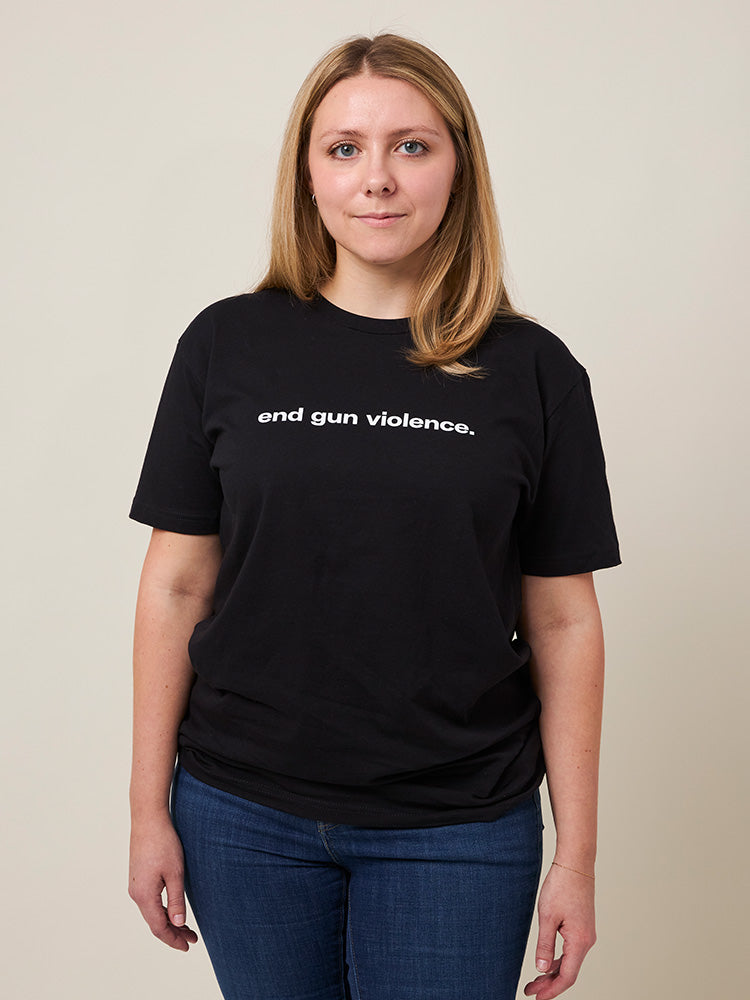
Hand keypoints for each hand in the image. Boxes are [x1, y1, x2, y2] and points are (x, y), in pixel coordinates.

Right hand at [128, 812, 198, 950]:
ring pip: (152, 912)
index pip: (159, 927)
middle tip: (192, 939)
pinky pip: (149, 901)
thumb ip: (176, 900)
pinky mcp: (138, 877)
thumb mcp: (175, 873)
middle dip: (173, 932)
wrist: (148, 819)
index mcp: (144, 895)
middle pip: (154, 922)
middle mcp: (136, 894)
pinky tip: (173, 909)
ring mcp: (135, 885)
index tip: (187, 946)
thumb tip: (178, 923)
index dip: (173, 939)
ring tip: (186, 927)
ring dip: (168, 921)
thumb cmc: (163, 843)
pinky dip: (162, 910)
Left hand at [523, 861, 595, 998]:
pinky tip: (546, 960)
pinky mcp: (582, 926)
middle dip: (549, 984)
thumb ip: (544, 944)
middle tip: (530, 991)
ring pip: (569, 961)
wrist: (576, 864)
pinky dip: (558, 959)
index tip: (536, 998)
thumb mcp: (547, 917)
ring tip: (534, 980)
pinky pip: (571, 950)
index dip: (551, 990)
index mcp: (580, 942)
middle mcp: (586, 941)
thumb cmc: (562, 886)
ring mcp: (586, 934)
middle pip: (568, 971)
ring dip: (552, 972)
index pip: (567, 976)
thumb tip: (541, 969)